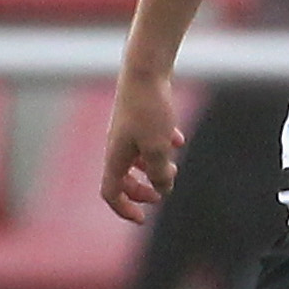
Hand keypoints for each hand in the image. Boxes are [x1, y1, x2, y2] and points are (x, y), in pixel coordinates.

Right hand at [100, 67, 185, 223]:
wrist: (145, 69)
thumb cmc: (149, 110)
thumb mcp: (158, 148)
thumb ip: (160, 173)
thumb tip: (163, 188)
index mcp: (115, 156)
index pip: (110, 192)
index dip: (124, 209)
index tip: (142, 219)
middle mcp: (117, 145)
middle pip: (122, 178)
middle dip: (141, 190)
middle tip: (161, 194)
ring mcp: (126, 129)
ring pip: (135, 158)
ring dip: (153, 168)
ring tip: (173, 165)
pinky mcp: (138, 115)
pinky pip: (146, 138)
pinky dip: (161, 144)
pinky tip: (178, 138)